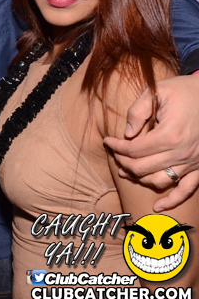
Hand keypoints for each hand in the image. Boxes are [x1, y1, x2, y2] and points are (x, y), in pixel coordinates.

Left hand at [104, 75, 198, 210]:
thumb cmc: (185, 92)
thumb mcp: (158, 91)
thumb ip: (137, 111)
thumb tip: (126, 133)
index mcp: (169, 135)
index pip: (133, 150)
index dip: (116, 147)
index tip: (108, 140)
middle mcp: (181, 153)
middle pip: (142, 167)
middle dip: (123, 162)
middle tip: (115, 154)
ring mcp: (193, 163)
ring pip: (158, 181)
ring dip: (139, 178)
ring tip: (125, 171)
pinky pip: (186, 190)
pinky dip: (172, 200)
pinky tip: (158, 207)